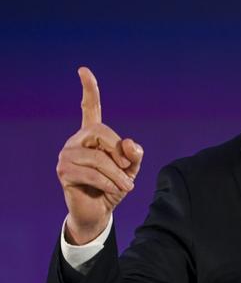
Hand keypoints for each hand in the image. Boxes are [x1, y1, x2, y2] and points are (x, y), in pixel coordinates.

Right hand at [56, 67, 143, 243]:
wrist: (97, 212)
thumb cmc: (113, 187)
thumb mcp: (130, 169)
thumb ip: (134, 155)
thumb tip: (130, 144)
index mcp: (92, 136)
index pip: (89, 109)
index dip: (89, 90)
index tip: (83, 70)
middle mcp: (76, 141)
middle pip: (102, 134)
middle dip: (119, 154)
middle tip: (128, 172)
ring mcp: (67, 156)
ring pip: (98, 158)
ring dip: (117, 175)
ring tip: (127, 187)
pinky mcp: (64, 172)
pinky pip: (92, 173)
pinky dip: (109, 183)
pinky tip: (115, 191)